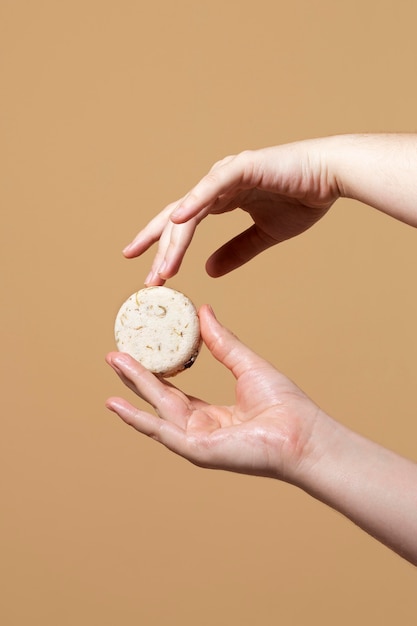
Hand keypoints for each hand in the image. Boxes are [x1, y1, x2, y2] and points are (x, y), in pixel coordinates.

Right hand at [105, 305, 323, 482]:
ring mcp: (196, 441)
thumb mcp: (245, 364)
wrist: (302, 433)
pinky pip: (162, 431)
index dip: (156, 372)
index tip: (140, 351)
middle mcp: (200, 429)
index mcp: (213, 415)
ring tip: (113, 362)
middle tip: (114, 353)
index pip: (176, 392)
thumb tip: (204, 311)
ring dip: (133, 388)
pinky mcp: (196, 450)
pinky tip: (117, 404)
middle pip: (160, 398)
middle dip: (136, 376)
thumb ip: (222, 342)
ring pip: (157, 410)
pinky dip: (138, 419)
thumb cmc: (283, 405)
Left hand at [123, 139, 339, 283]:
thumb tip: (208, 271)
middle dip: (159, 250)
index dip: (164, 247)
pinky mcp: (242, 167)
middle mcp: (217, 186)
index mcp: (221, 199)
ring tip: (163, 270)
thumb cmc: (302, 199)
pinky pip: (212, 187)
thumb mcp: (264, 235)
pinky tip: (179, 221)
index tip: (149, 272)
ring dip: (175, 242)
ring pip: (191, 211)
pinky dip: (194, 202)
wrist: (332, 177)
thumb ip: (236, 251)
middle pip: (178, 220)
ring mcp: (227, 174)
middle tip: (149, 281)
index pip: (183, 225)